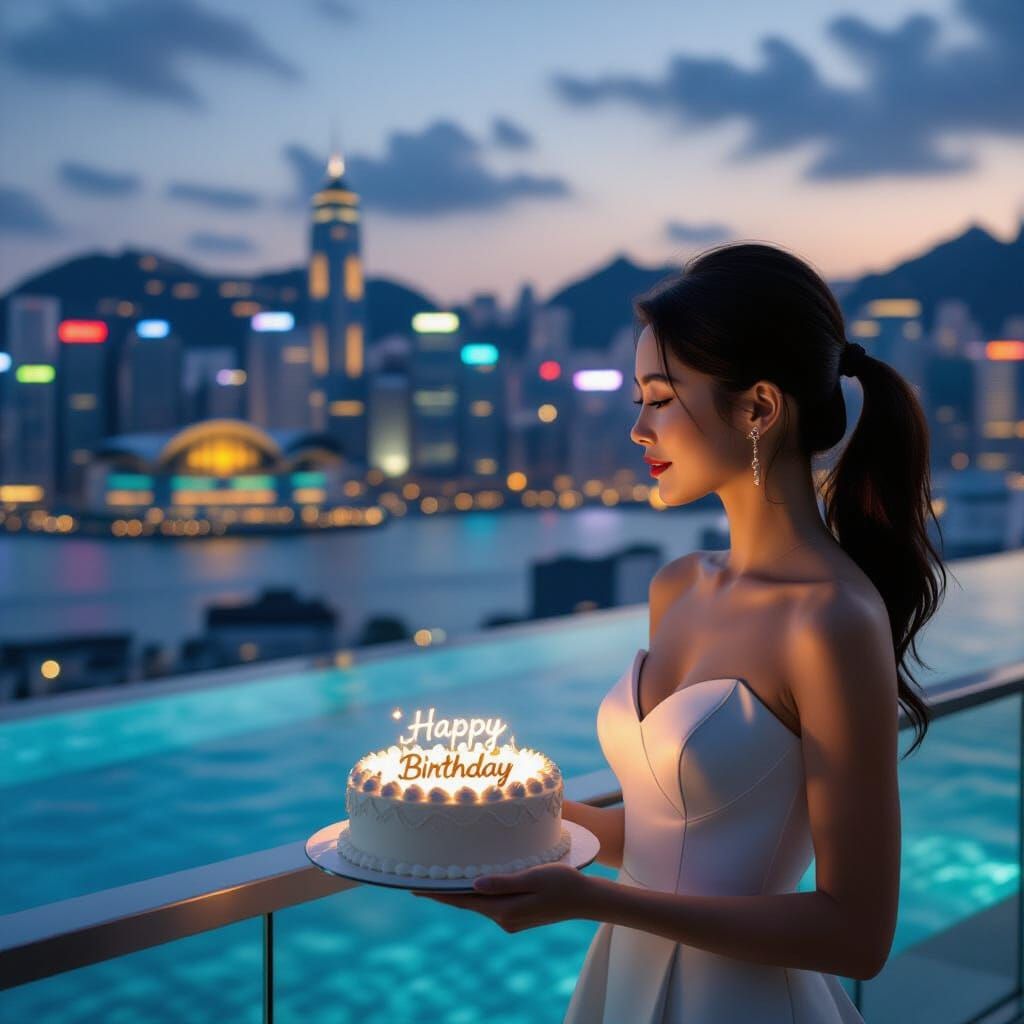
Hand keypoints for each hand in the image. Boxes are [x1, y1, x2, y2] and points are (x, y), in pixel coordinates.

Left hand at [410, 862, 594, 932]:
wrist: (586, 899)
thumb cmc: (563, 882)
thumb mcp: (533, 877)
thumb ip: (504, 882)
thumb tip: (473, 884)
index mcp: (504, 910)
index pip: (462, 901)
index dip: (438, 894)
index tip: (414, 887)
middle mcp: (504, 918)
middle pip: (466, 903)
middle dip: (444, 892)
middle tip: (419, 878)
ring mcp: (510, 919)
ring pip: (478, 904)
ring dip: (461, 892)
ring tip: (441, 877)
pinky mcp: (517, 915)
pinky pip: (490, 903)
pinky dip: (477, 893)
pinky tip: (472, 883)